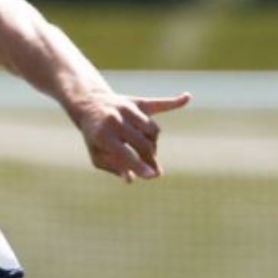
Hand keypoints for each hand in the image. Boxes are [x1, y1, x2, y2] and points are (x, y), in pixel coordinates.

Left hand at [68, 90, 191, 181]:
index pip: (124, 153)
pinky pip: (160, 103)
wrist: (90, 105)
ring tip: (146, 150)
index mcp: (103, 135)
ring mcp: (129, 109)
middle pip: (143, 144)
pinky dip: (174, 102)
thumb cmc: (95, 136)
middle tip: (155, 171)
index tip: (153, 176)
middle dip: (151, 160)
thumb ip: (114, 168)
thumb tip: (131, 180)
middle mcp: (116, 120)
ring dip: (153, 144)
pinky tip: (186, 97)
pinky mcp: (139, 102)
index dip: (139, 166)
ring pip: (153, 131)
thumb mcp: (97, 155)